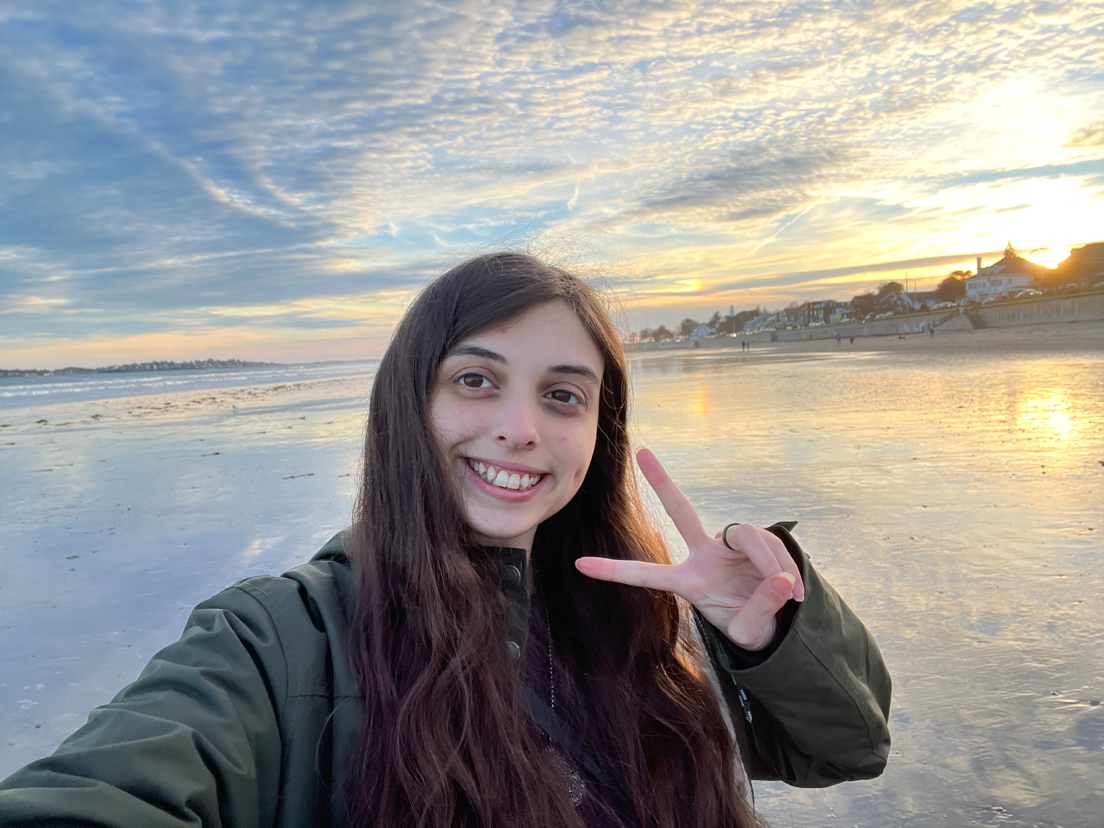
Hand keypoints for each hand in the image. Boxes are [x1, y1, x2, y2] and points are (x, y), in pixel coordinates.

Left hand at [575, 448, 804, 650]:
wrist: (777, 623)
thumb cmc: (751, 626)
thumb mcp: (750, 631)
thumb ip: (762, 608)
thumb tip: (778, 580)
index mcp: (689, 582)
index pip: (648, 575)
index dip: (615, 571)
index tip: (579, 565)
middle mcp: (704, 556)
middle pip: (682, 512)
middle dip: (663, 482)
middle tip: (642, 453)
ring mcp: (728, 545)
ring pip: (747, 537)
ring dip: (770, 561)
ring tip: (788, 592)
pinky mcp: (755, 542)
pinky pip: (770, 544)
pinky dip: (784, 565)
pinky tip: (793, 590)